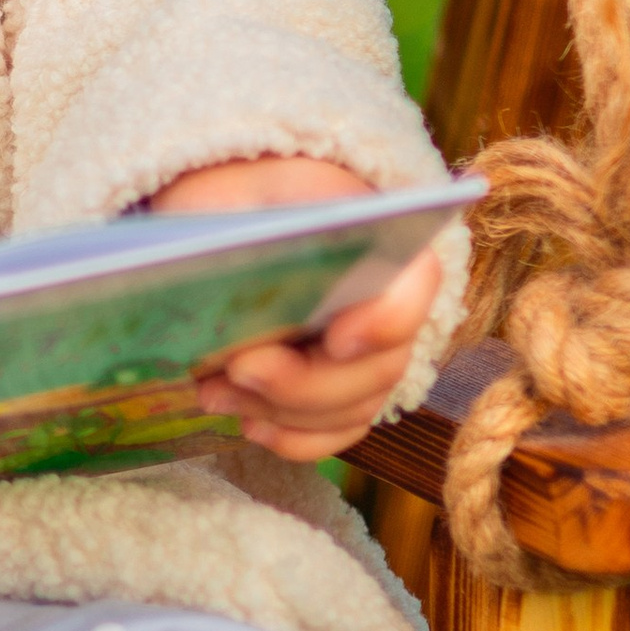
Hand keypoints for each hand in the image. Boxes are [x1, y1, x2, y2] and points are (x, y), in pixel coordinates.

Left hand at [151, 155, 439, 462]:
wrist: (229, 228)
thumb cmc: (236, 204)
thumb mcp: (235, 193)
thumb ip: (246, 225)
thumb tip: (231, 279)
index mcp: (380, 238)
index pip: (416, 283)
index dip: (386, 321)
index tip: (336, 339)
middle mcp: (391, 303)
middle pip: (381, 366)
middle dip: (304, 382)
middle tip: (236, 369)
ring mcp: (372, 354)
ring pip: (355, 407)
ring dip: (284, 412)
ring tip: (214, 393)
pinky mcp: (343, 392)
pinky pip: (336, 433)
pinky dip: (293, 437)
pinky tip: (249, 425)